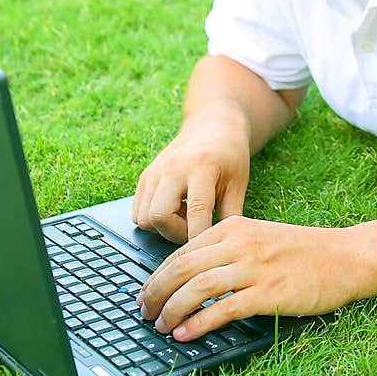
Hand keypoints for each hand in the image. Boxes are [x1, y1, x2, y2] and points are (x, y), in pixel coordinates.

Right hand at [131, 115, 250, 243]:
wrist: (212, 127)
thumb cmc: (230, 156)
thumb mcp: (238, 184)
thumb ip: (231, 216)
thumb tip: (224, 249)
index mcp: (201, 167)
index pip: (196, 212)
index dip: (201, 237)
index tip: (209, 247)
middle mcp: (171, 168)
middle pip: (157, 217)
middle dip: (175, 234)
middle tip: (195, 229)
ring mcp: (154, 172)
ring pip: (143, 218)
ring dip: (163, 228)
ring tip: (186, 218)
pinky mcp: (145, 177)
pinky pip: (137, 212)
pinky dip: (153, 220)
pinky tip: (175, 211)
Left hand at [136, 216, 361, 339]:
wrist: (346, 257)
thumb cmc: (303, 253)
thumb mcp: (259, 239)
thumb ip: (227, 252)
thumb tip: (188, 279)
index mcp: (233, 228)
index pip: (181, 252)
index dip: (157, 277)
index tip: (145, 296)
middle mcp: (240, 244)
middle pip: (182, 269)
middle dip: (156, 294)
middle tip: (144, 314)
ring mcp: (255, 268)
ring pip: (197, 288)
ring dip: (172, 310)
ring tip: (160, 327)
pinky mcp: (269, 293)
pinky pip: (224, 308)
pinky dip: (199, 323)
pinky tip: (185, 334)